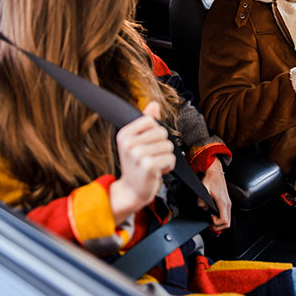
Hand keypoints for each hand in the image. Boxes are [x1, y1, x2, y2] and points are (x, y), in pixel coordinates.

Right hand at [111, 102, 174, 224]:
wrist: (132, 191)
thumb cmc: (136, 165)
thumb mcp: (137, 141)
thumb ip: (146, 122)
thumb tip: (154, 104)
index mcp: (124, 134)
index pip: (151, 120)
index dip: (154, 133)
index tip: (146, 145)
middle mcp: (129, 143)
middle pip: (162, 132)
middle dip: (161, 146)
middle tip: (150, 157)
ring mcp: (138, 154)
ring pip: (168, 146)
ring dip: (165, 157)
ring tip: (153, 164)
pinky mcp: (149, 166)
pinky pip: (171, 158)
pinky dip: (168, 167)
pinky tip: (157, 172)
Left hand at [198, 157, 231, 231]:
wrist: (215, 172)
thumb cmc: (211, 179)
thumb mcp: (203, 189)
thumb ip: (201, 200)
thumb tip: (202, 207)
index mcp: (223, 202)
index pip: (224, 221)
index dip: (216, 223)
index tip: (210, 219)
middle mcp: (228, 204)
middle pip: (227, 223)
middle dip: (218, 226)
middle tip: (210, 223)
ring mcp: (228, 203)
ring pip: (227, 220)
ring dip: (219, 222)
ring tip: (211, 218)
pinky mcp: (226, 202)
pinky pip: (226, 215)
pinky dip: (220, 217)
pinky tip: (213, 214)